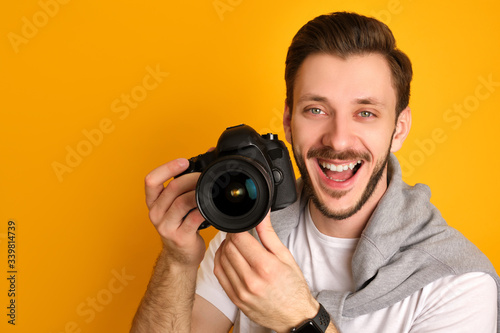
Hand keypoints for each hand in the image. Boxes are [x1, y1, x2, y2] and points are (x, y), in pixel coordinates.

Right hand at [144, 158, 205, 267]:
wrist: (181, 257)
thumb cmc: (181, 226)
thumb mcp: (176, 204)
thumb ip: (186, 184)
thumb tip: (209, 155)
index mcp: (154, 202)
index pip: (151, 180)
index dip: (167, 168)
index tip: (184, 161)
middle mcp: (156, 213)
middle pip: (172, 188)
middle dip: (192, 178)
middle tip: (206, 176)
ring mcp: (166, 227)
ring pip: (182, 202)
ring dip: (198, 193)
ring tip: (210, 189)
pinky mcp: (180, 237)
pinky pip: (194, 218)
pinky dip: (204, 209)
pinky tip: (211, 206)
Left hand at [213, 213, 318, 331]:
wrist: (294, 316)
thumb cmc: (293, 286)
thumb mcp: (285, 257)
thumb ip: (269, 234)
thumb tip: (261, 216)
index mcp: (266, 267)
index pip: (239, 239)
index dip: (237, 229)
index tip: (240, 227)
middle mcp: (251, 280)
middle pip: (228, 248)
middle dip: (231, 238)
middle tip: (238, 235)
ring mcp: (241, 292)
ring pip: (221, 260)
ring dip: (224, 249)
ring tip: (233, 245)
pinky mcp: (235, 299)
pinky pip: (219, 275)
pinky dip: (220, 262)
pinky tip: (228, 258)